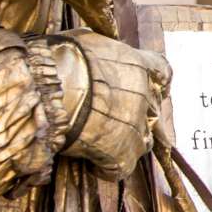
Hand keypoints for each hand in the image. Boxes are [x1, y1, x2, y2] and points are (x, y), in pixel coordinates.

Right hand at [60, 31, 170, 175]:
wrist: (48, 90)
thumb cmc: (59, 60)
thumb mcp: (83, 43)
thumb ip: (99, 50)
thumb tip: (93, 51)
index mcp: (137, 65)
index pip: (162, 72)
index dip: (158, 82)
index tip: (156, 88)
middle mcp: (143, 95)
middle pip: (151, 110)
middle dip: (136, 116)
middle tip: (114, 120)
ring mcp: (135, 126)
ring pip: (142, 141)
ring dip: (126, 143)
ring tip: (102, 144)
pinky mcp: (120, 154)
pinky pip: (121, 167)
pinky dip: (108, 168)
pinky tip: (93, 166)